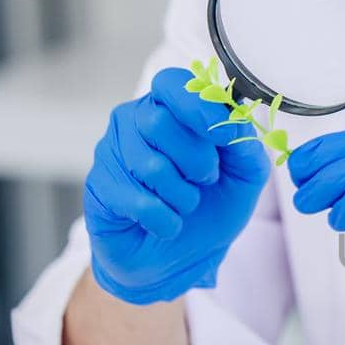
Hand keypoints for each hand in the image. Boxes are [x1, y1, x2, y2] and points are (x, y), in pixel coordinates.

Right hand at [84, 68, 269, 304]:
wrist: (180, 261)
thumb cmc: (209, 209)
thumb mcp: (244, 176)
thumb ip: (246, 144)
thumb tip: (236, 122)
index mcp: (169, 108)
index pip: (173, 84)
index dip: (200, 107)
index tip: (225, 135)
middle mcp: (133, 122)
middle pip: (159, 123)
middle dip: (196, 160)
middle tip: (205, 179)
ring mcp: (111, 153)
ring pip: (149, 165)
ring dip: (183, 196)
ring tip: (185, 204)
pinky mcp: (99, 189)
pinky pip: (138, 201)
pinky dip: (165, 220)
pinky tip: (167, 224)